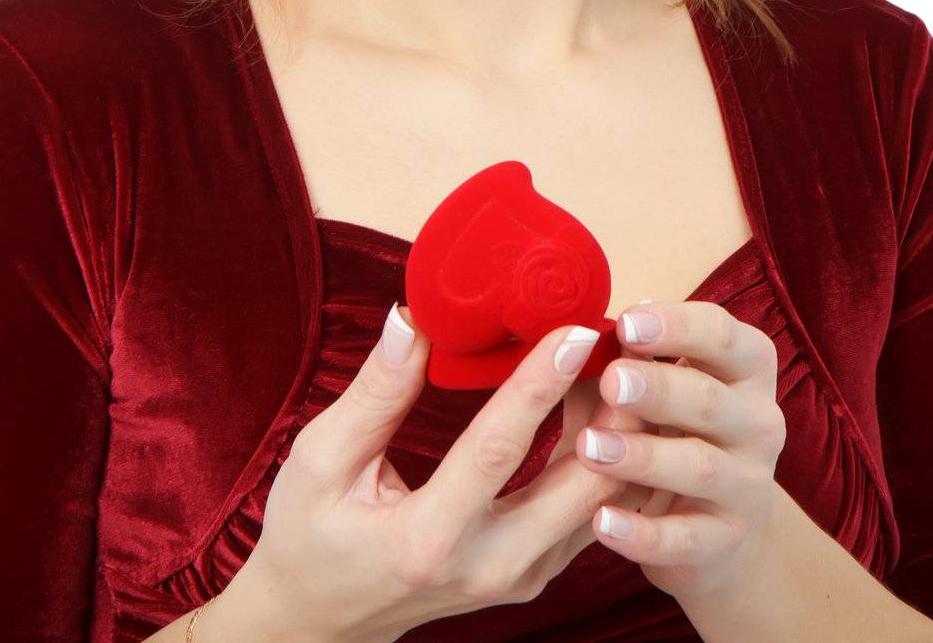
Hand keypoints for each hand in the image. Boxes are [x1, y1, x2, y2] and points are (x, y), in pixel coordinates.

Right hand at [235, 302, 656, 641]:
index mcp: (428, 537)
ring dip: (617, 433)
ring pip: (598, 504)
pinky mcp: (531, 578)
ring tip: (621, 363)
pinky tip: (605, 408)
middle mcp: (486, 567)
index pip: (498, 449)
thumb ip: (375, 392)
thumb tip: (413, 319)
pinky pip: (590, 518)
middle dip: (609, 409)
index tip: (574, 330)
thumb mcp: (320, 458)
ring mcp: (516, 580)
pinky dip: (607, 461)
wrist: (317, 621)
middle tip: (623, 339)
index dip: (540, 385)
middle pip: (576, 484)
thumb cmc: (308, 535)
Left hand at [575, 298, 785, 609]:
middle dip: (658, 389)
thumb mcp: (660, 387)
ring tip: (589, 448)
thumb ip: (628, 357)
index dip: (677, 325)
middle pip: (710, 400)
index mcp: (746, 370)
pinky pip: (684, 539)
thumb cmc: (676, 430)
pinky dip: (643, 533)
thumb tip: (579, 327)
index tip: (626, 323)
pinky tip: (601, 521)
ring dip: (643, 456)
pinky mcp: (727, 542)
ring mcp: (748, 487)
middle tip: (610, 382)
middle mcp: (758, 424)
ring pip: (699, 468)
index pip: (722, 335)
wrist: (716, 529)